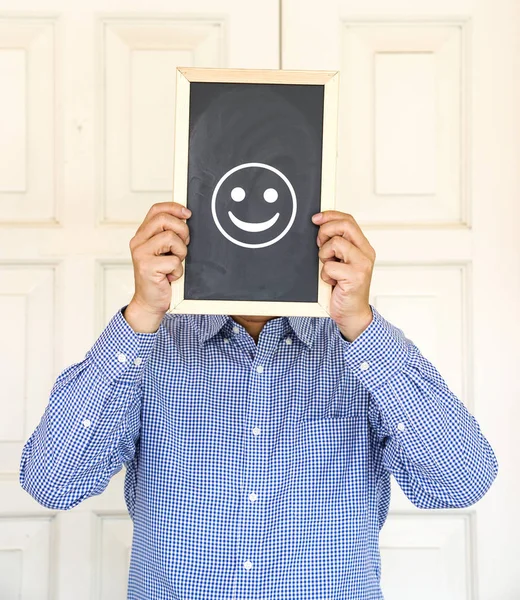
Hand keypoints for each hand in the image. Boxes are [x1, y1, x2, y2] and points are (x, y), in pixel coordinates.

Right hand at [125, 202, 190, 332]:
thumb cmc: (160, 278)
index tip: (188, 213)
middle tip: (184, 245)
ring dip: (181, 253)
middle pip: (164, 220)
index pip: (156, 210)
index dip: (174, 207)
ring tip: (175, 264)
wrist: (150, 302)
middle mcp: (138, 242)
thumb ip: (169, 235)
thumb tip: (185, 218)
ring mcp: (141, 254)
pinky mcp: (147, 267)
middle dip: (182, 230)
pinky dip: (178, 270)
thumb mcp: (164, 252)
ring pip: (170, 238)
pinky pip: (174, 261)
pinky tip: (170, 277)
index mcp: (142, 235)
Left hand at [313, 211, 374, 341]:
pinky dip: (325, 274)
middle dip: (325, 231)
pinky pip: (329, 266)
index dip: (330, 216)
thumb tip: (320, 227)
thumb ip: (336, 246)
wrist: (352, 314)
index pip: (349, 220)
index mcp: (363, 247)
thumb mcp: (341, 262)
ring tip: (329, 268)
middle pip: (344, 226)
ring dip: (324, 256)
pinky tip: (331, 282)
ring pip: (335, 244)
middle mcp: (365, 253)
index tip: (316, 219)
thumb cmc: (344, 289)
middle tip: (319, 245)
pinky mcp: (355, 277)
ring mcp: (362, 265)